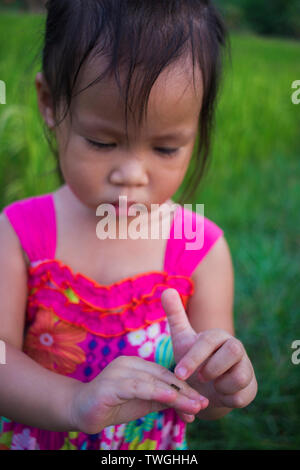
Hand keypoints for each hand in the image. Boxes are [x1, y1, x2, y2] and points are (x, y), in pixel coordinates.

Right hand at [69, 355, 208, 433]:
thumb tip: (188, 403)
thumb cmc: (112, 405)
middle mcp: (129, 363)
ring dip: (176, 394)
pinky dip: (155, 391)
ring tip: (193, 405)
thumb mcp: (142, 402)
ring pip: (153, 382)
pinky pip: (137, 387)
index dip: (184, 388)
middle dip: (184, 392)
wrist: (79, 411)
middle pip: (163, 377)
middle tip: (203, 404)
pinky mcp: (111, 385)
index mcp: (137, 364)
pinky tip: (171, 398)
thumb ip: (162, 398)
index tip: (201, 401)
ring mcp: (119, 372)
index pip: (165, 375)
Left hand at [161, 288, 256, 409]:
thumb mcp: (182, 338)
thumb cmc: (194, 359)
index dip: (194, 357)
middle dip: (212, 367)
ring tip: (209, 385)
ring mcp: (246, 366)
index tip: (178, 373)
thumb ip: (175, 314)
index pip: (210, 340)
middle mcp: (235, 347)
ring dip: (219, 384)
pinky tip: (217, 395)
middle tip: (198, 378)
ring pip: (240, 375)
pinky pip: (242, 395)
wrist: (206, 387)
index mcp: (218, 336)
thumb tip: (167, 289)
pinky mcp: (250, 386)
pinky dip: (225, 398)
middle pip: (234, 350)